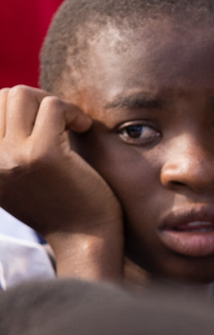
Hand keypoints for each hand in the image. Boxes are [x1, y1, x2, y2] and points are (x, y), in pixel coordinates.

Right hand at [0, 86, 124, 278]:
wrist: (85, 238)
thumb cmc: (58, 205)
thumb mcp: (14, 177)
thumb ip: (3, 148)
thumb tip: (4, 102)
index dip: (19, 107)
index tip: (43, 123)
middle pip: (4, 96)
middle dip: (38, 101)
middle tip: (62, 122)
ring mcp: (12, 155)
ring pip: (23, 95)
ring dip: (54, 103)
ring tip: (72, 124)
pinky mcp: (43, 154)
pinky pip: (53, 106)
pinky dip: (72, 111)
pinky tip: (84, 128)